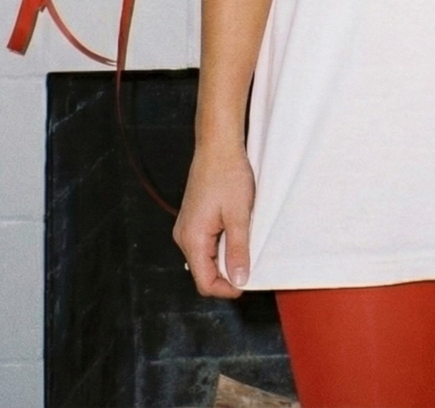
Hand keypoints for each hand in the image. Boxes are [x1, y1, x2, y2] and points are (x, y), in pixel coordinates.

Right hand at [172, 143, 254, 297]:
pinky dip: (221, 245)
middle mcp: (184, 236)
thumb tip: (239, 279)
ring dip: (225, 258)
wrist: (218, 146)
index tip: (247, 283)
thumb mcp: (238, 215)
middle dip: (227, 274)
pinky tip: (236, 232)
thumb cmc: (227, 174)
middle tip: (250, 262)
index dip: (226, 288)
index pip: (204, 282)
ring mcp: (187, 227)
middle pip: (204, 272)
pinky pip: (205, 243)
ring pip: (205, 258)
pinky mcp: (193, 219)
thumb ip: (238, 250)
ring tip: (245, 243)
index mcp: (192, 239)